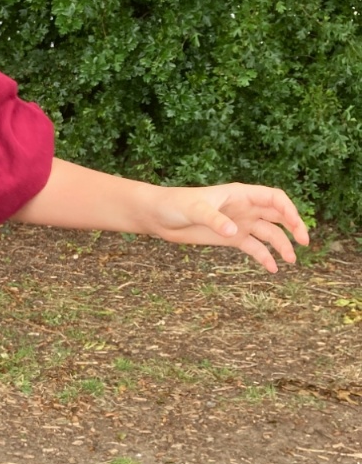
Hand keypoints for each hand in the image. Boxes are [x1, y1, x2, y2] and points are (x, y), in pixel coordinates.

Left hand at [147, 183, 309, 272]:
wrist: (159, 216)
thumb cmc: (175, 204)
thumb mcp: (195, 210)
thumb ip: (215, 219)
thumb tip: (235, 232)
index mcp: (240, 194)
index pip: (274, 198)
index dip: (289, 210)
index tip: (296, 225)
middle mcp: (244, 208)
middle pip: (278, 215)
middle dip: (293, 227)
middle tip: (304, 243)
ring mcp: (239, 223)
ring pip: (268, 233)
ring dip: (281, 245)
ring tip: (291, 261)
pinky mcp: (230, 238)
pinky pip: (253, 247)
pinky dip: (263, 257)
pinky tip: (272, 269)